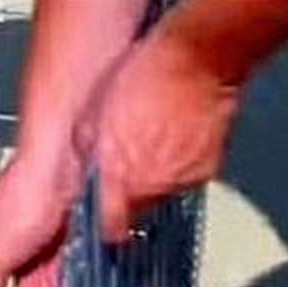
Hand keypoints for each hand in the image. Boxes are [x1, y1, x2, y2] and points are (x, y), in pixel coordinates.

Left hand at [80, 32, 240, 241]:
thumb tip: (79, 183)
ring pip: (161, 193)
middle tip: (126, 166)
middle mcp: (155, 187)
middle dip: (128, 194)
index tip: (100, 215)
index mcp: (122, 177)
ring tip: (151, 146)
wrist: (197, 58)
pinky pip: (184, 178)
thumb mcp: (92, 120)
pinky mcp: (208, 168)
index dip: (104, 223)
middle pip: (137, 210)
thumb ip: (88, 159)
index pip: (111, 228)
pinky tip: (173, 141)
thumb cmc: (139, 79)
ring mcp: (183, 179)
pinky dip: (177, 167)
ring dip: (153, 179)